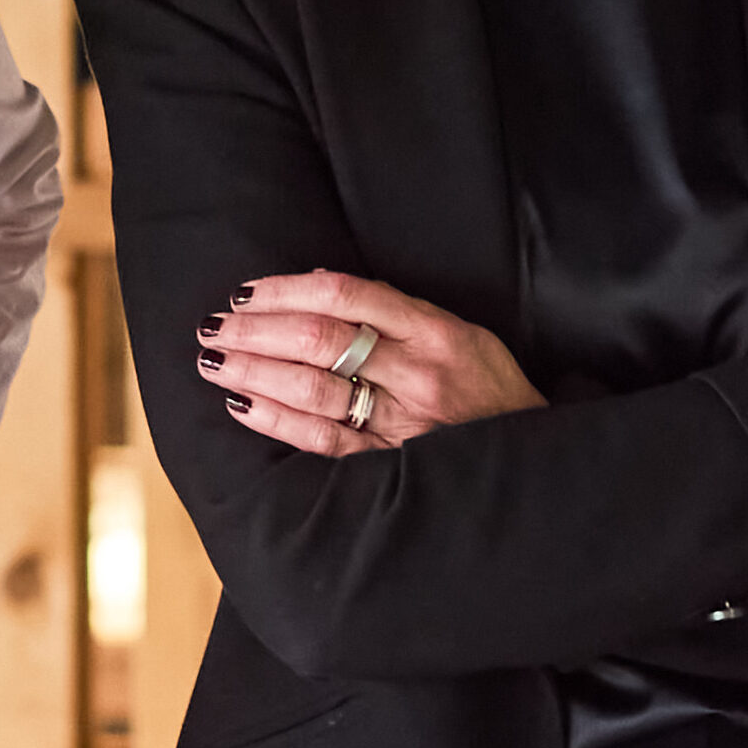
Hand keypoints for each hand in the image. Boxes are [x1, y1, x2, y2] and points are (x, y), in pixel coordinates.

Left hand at [199, 270, 544, 455]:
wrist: (533, 461)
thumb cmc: (489, 388)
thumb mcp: (461, 331)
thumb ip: (396, 310)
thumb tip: (319, 282)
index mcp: (435, 331)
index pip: (347, 297)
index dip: (288, 290)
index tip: (247, 291)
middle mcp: (417, 375)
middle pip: (320, 340)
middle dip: (257, 330)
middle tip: (215, 325)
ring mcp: (402, 423)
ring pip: (313, 390)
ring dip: (254, 372)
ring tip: (214, 360)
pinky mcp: (389, 465)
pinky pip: (322, 441)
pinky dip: (276, 420)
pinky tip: (242, 405)